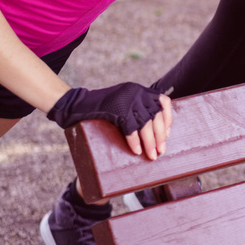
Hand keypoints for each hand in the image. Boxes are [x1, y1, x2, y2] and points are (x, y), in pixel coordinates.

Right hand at [48, 83, 173, 160]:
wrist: (75, 104)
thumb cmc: (100, 108)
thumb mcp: (123, 102)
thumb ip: (137, 109)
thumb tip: (154, 128)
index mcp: (140, 89)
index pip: (163, 102)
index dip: (168, 119)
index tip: (168, 134)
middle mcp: (136, 92)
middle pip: (156, 116)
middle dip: (160, 136)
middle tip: (161, 151)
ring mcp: (127, 100)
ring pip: (145, 124)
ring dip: (150, 142)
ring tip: (151, 155)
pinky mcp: (117, 109)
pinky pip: (131, 129)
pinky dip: (134, 142)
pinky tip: (136, 151)